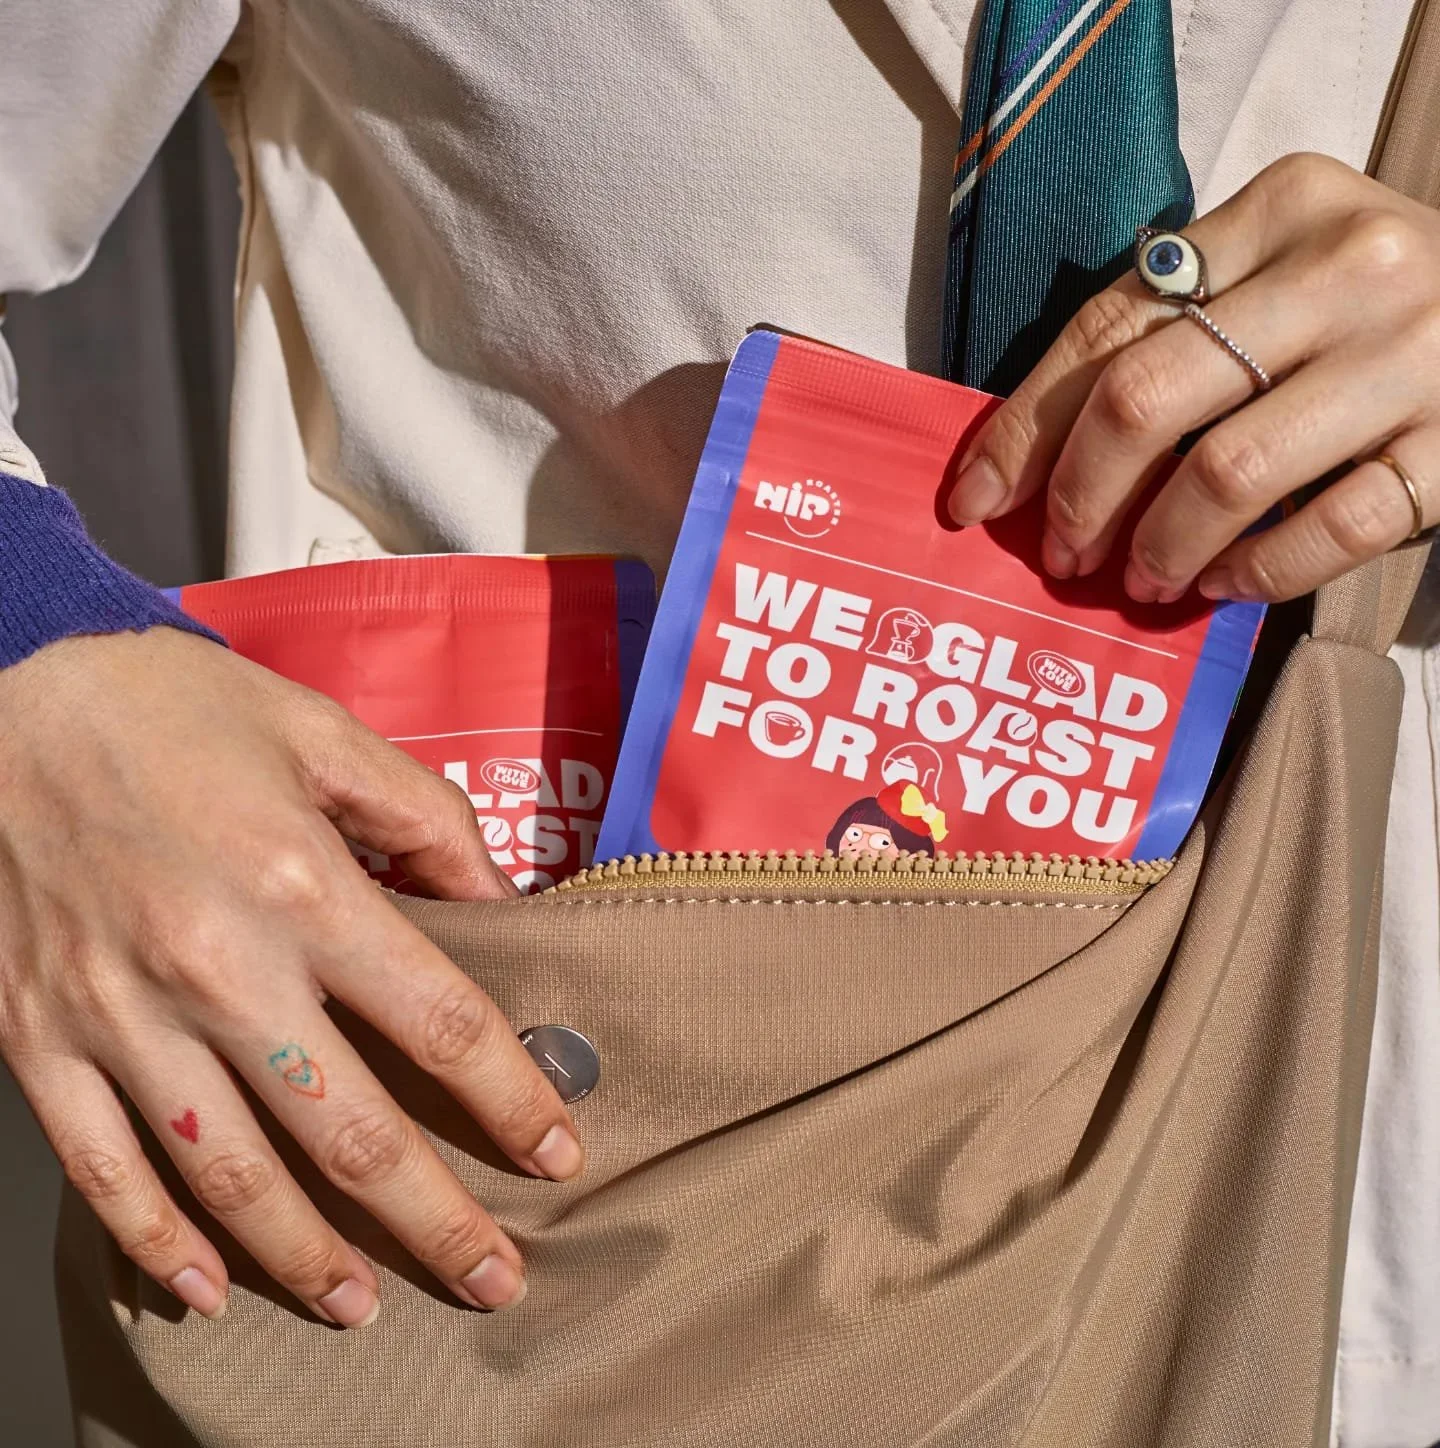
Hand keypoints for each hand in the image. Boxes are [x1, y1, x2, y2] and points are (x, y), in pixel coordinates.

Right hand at [0, 627, 581, 1324]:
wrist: (7, 701)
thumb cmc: (176, 712)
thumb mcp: (323, 734)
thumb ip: (424, 820)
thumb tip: (499, 905)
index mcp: (300, 884)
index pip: (438, 1021)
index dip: (510, 1098)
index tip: (556, 1154)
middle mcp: (215, 966)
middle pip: (349, 1131)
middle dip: (434, 1220)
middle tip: (496, 1280)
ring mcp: (119, 1016)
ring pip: (232, 1178)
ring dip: (308, 1261)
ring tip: (366, 1306)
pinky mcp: (40, 1040)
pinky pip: (102, 1170)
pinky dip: (155, 1242)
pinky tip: (207, 1291)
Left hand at [946, 152, 1439, 602]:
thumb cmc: (1363, 306)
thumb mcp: (1274, 273)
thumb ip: (1169, 331)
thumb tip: (1024, 460)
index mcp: (1279, 208)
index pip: (1107, 327)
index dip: (1024, 426)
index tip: (976, 500)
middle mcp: (1348, 267)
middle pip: (1148, 398)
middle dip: (1080, 495)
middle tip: (1063, 554)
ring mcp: (1413, 354)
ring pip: (1229, 474)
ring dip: (1159, 546)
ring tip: (1139, 579)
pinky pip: (1330, 531)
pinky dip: (1256, 573)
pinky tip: (1220, 584)